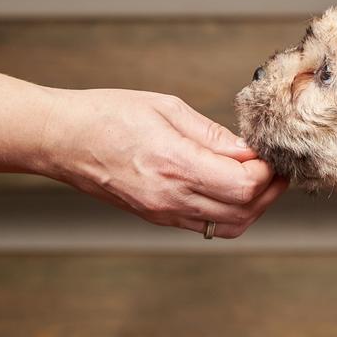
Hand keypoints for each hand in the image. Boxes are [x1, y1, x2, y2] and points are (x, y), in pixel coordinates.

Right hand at [41, 89, 287, 237]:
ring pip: (230, 226)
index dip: (267, 171)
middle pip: (244, 210)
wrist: (61, 140)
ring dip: (254, 207)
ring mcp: (163, 212)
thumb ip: (213, 134)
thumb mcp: (167, 109)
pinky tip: (232, 189)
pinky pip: (207, 227)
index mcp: (176, 165)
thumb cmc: (107, 115)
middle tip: (275, 167)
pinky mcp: (157, 217)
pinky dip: (230, 213)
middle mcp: (171, 197)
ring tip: (258, 180)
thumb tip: (248, 150)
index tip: (267, 153)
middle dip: (269, 190)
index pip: (244, 185)